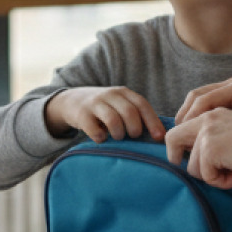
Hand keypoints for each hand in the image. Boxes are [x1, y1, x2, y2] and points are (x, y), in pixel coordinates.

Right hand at [44, 87, 165, 142]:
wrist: (72, 101)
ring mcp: (95, 103)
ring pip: (113, 120)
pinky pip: (94, 129)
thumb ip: (136, 115)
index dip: (152, 121)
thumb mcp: (120, 105)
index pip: (142, 104)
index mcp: (124, 93)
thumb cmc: (104, 109)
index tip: (159, 137)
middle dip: (135, 129)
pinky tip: (102, 139)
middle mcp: (110, 95)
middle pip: (129, 112)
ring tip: (118, 137)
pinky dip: (101, 137)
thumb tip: (160, 136)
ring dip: (119, 133)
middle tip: (133, 137)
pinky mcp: (81, 114)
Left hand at [165, 109, 231, 188]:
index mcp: (215, 113)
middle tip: (203, 173)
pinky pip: (206, 176)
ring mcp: (206, 132)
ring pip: (191, 166)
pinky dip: (223, 182)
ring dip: (213, 177)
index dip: (184, 148)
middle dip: (179, 159)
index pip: (183, 128)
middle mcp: (207, 118)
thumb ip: (218, 142)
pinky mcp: (209, 148)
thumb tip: (198, 163)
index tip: (200, 164)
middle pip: (171, 139)